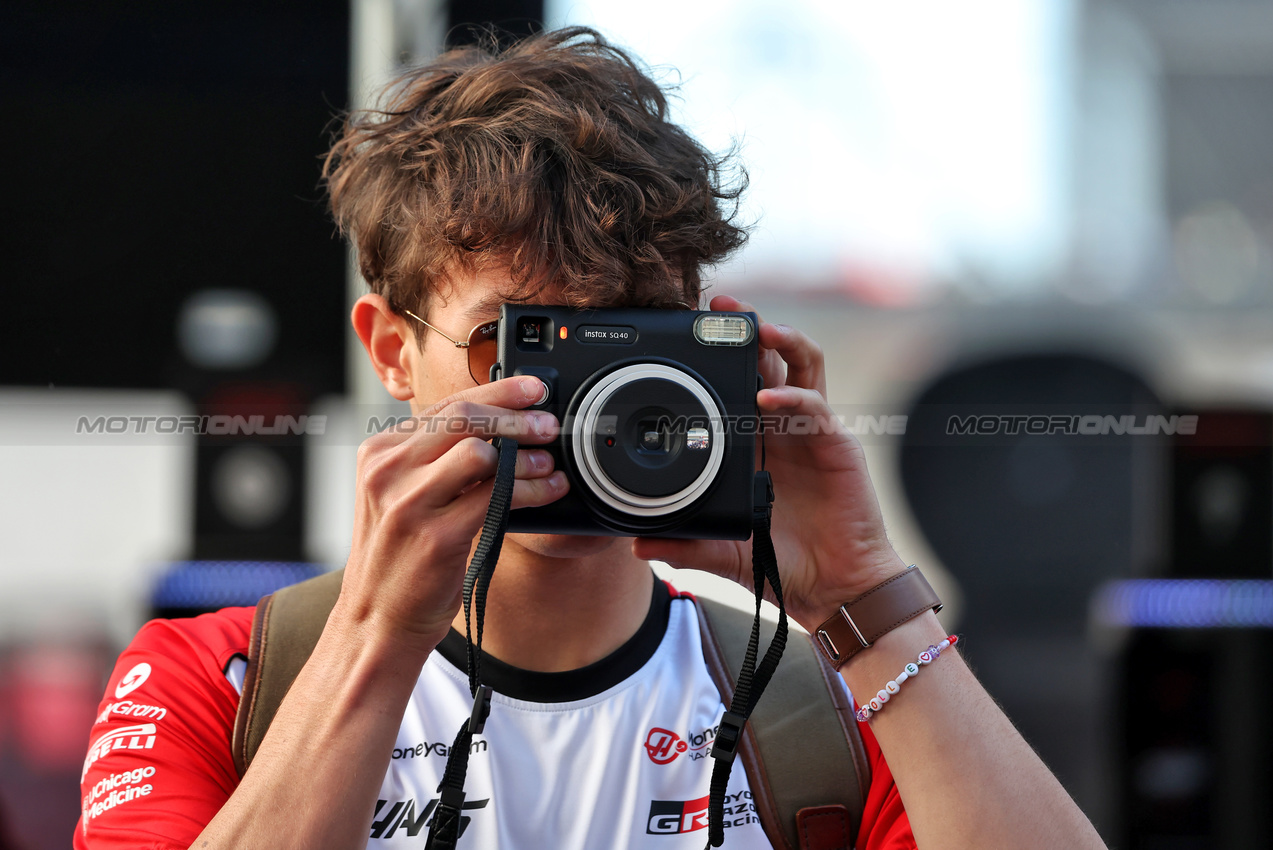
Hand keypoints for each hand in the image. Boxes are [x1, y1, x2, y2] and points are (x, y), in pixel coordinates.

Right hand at [335, 376, 568, 651]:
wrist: (378, 619)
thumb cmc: (401, 557)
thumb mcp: (406, 496)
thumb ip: (438, 459)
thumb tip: (502, 426)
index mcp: (379, 452)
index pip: (445, 406)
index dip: (497, 392)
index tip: (532, 390)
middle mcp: (387, 470)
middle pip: (464, 418)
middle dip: (515, 418)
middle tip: (549, 426)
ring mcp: (408, 503)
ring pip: (480, 452)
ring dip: (524, 457)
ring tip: (549, 465)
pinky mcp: (435, 536)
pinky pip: (495, 497)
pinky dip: (531, 490)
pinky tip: (549, 491)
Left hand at [632, 295, 905, 631]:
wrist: (835, 589)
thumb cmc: (786, 562)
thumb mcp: (724, 553)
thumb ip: (687, 544)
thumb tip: (636, 546)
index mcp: (756, 442)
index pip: (739, 381)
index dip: (719, 355)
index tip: (687, 333)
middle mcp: (783, 427)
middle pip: (771, 358)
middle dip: (749, 325)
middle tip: (718, 304)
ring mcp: (811, 432)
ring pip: (803, 365)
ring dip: (782, 339)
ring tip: (757, 326)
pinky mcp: (836, 446)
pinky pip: (817, 407)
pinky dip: (793, 396)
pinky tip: (768, 396)